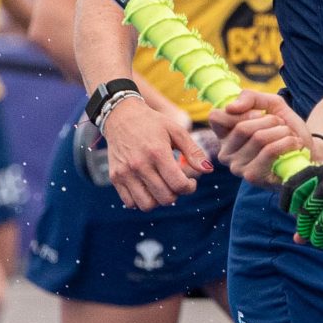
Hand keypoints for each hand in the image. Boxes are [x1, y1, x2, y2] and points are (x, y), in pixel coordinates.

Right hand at [101, 95, 205, 209]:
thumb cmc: (152, 123)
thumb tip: (208, 170)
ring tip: (162, 187)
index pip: (178, 185)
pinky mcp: (115, 177)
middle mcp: (139, 164)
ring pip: (147, 205)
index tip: (190, 181)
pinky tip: (147, 188)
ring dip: (158, 200)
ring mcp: (125, 172)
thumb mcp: (176, 131)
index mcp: (157, 152)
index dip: (190, 188)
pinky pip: (130, 202)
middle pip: (165, 198)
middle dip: (177, 194)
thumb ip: (193, 151)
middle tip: (176, 183)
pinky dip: (141, 200)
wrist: (120, 116)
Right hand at [208, 89, 310, 186]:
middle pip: (242, 128)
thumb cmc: (285, 127)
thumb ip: (250, 97)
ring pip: (258, 138)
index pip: (215, 117)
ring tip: (290, 135)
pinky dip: (287, 143)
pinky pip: (269, 151)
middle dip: (270, 121)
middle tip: (281, 125)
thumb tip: (231, 107)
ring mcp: (237, 167)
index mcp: (224, 135)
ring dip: (282, 131)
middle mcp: (226, 153)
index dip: (242, 112)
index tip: (260, 113)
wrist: (308, 151)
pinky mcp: (252, 177)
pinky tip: (294, 145)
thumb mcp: (270, 104)